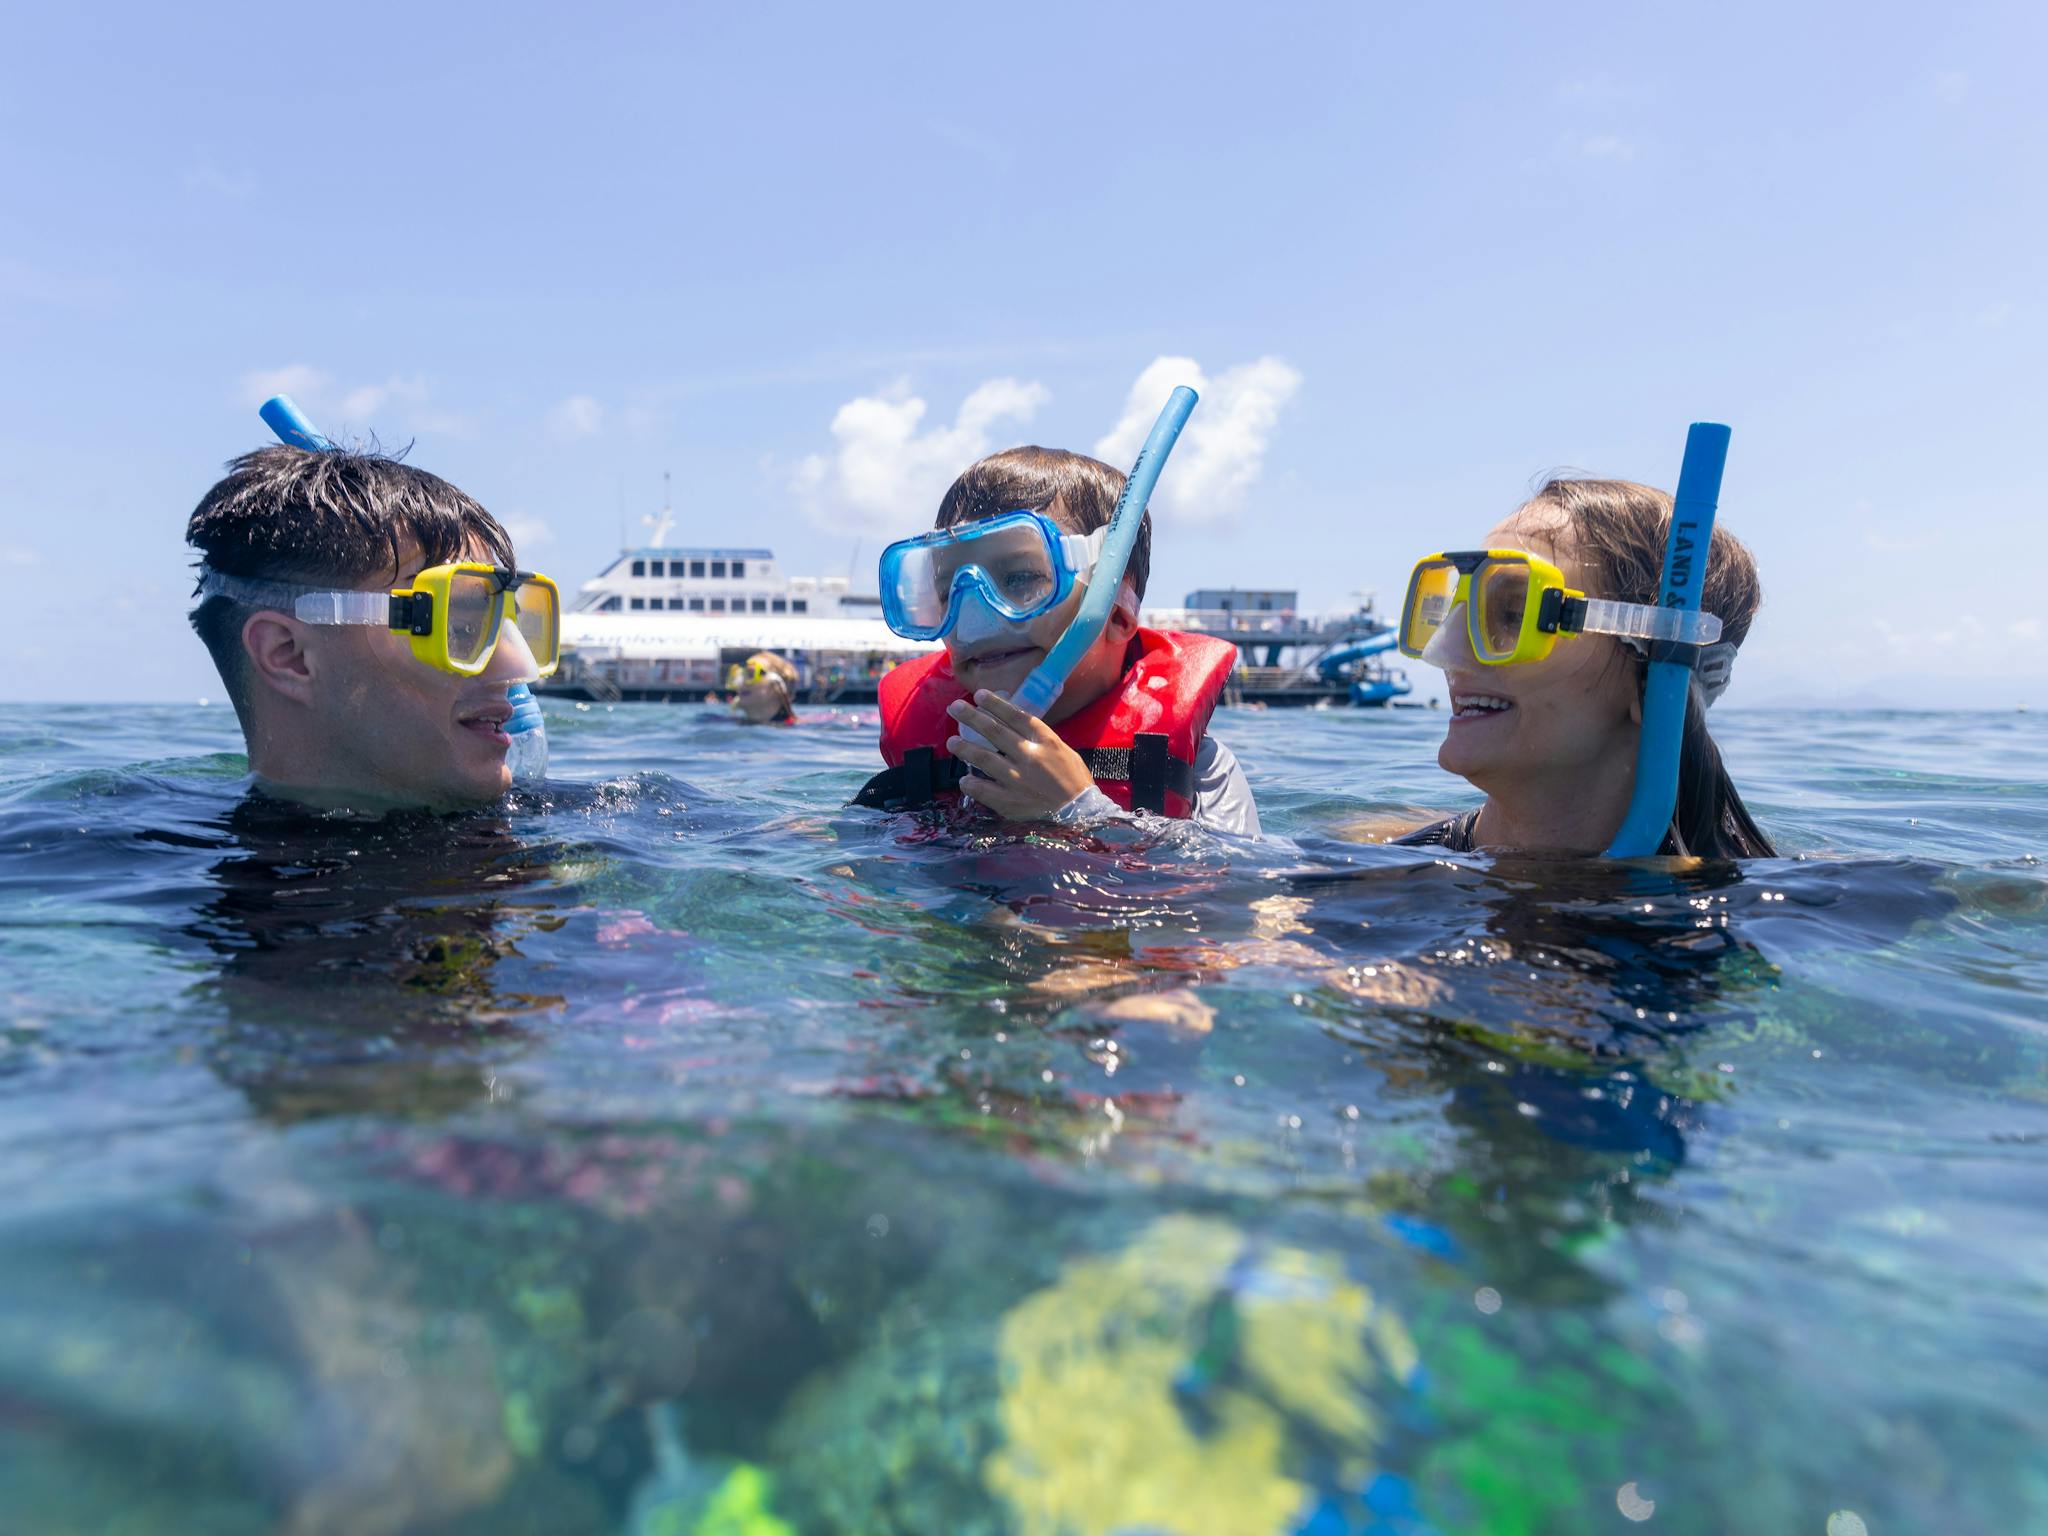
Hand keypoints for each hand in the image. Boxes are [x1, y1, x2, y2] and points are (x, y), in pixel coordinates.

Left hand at [945, 690, 1096, 820]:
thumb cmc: (1074, 781)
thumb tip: (1016, 727)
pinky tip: (964, 780)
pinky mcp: (1010, 801)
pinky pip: (983, 789)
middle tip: (955, 707)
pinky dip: (971, 784)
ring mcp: (1017, 779)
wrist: (1081, 814)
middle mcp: (1029, 755)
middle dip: (971, 717)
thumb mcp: (1063, 751)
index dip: (995, 704)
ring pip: (983, 758)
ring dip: (964, 748)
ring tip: (952, 742)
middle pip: (994, 731)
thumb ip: (1040, 739)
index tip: (979, 695)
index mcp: (1045, 741)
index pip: (1015, 716)